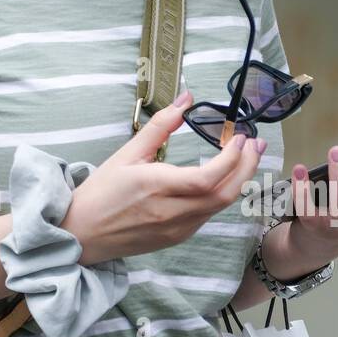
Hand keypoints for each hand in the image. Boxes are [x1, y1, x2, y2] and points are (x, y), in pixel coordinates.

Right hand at [61, 91, 264, 263]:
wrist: (81, 234)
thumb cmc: (101, 192)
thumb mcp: (127, 153)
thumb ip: (160, 126)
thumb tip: (185, 98)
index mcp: (157, 186)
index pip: (208, 177)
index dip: (232, 158)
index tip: (241, 137)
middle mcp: (171, 212)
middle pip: (225, 194)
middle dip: (247, 168)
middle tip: (256, 145)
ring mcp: (177, 229)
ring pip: (220, 206)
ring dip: (238, 181)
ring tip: (247, 158)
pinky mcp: (177, 238)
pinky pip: (207, 216)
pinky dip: (221, 195)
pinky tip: (223, 179)